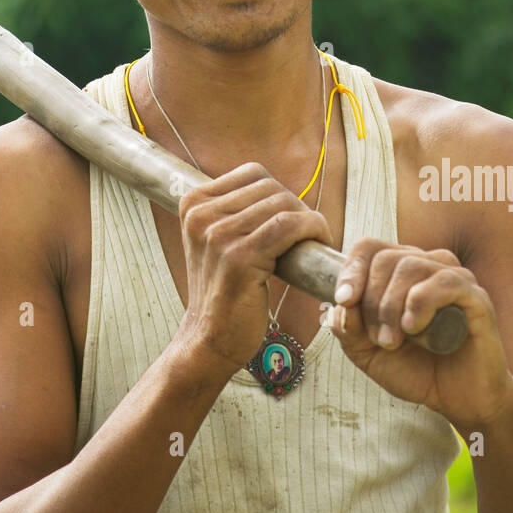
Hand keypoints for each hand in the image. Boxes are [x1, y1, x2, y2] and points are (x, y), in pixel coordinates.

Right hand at [170, 162, 334, 379]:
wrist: (210, 339)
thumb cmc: (224, 291)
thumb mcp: (216, 241)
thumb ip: (236, 212)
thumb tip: (280, 191)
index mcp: (193, 204)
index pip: (253, 174)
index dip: (281, 192)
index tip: (292, 217)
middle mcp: (200, 215)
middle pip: (270, 188)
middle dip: (297, 208)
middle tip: (308, 234)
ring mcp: (217, 235)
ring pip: (282, 205)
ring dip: (309, 220)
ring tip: (315, 241)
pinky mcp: (238, 257)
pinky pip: (287, 227)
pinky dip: (311, 229)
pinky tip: (319, 242)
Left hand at [328, 239, 512, 431]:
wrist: (459, 400)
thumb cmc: (416, 370)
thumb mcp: (368, 353)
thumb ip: (348, 329)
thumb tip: (340, 306)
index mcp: (400, 272)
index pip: (369, 248)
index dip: (352, 270)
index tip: (344, 301)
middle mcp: (427, 266)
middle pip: (386, 259)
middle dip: (372, 301)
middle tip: (379, 340)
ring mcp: (454, 278)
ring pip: (410, 266)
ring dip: (392, 307)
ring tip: (394, 341)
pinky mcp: (476, 297)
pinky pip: (445, 282)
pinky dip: (421, 303)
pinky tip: (413, 328)